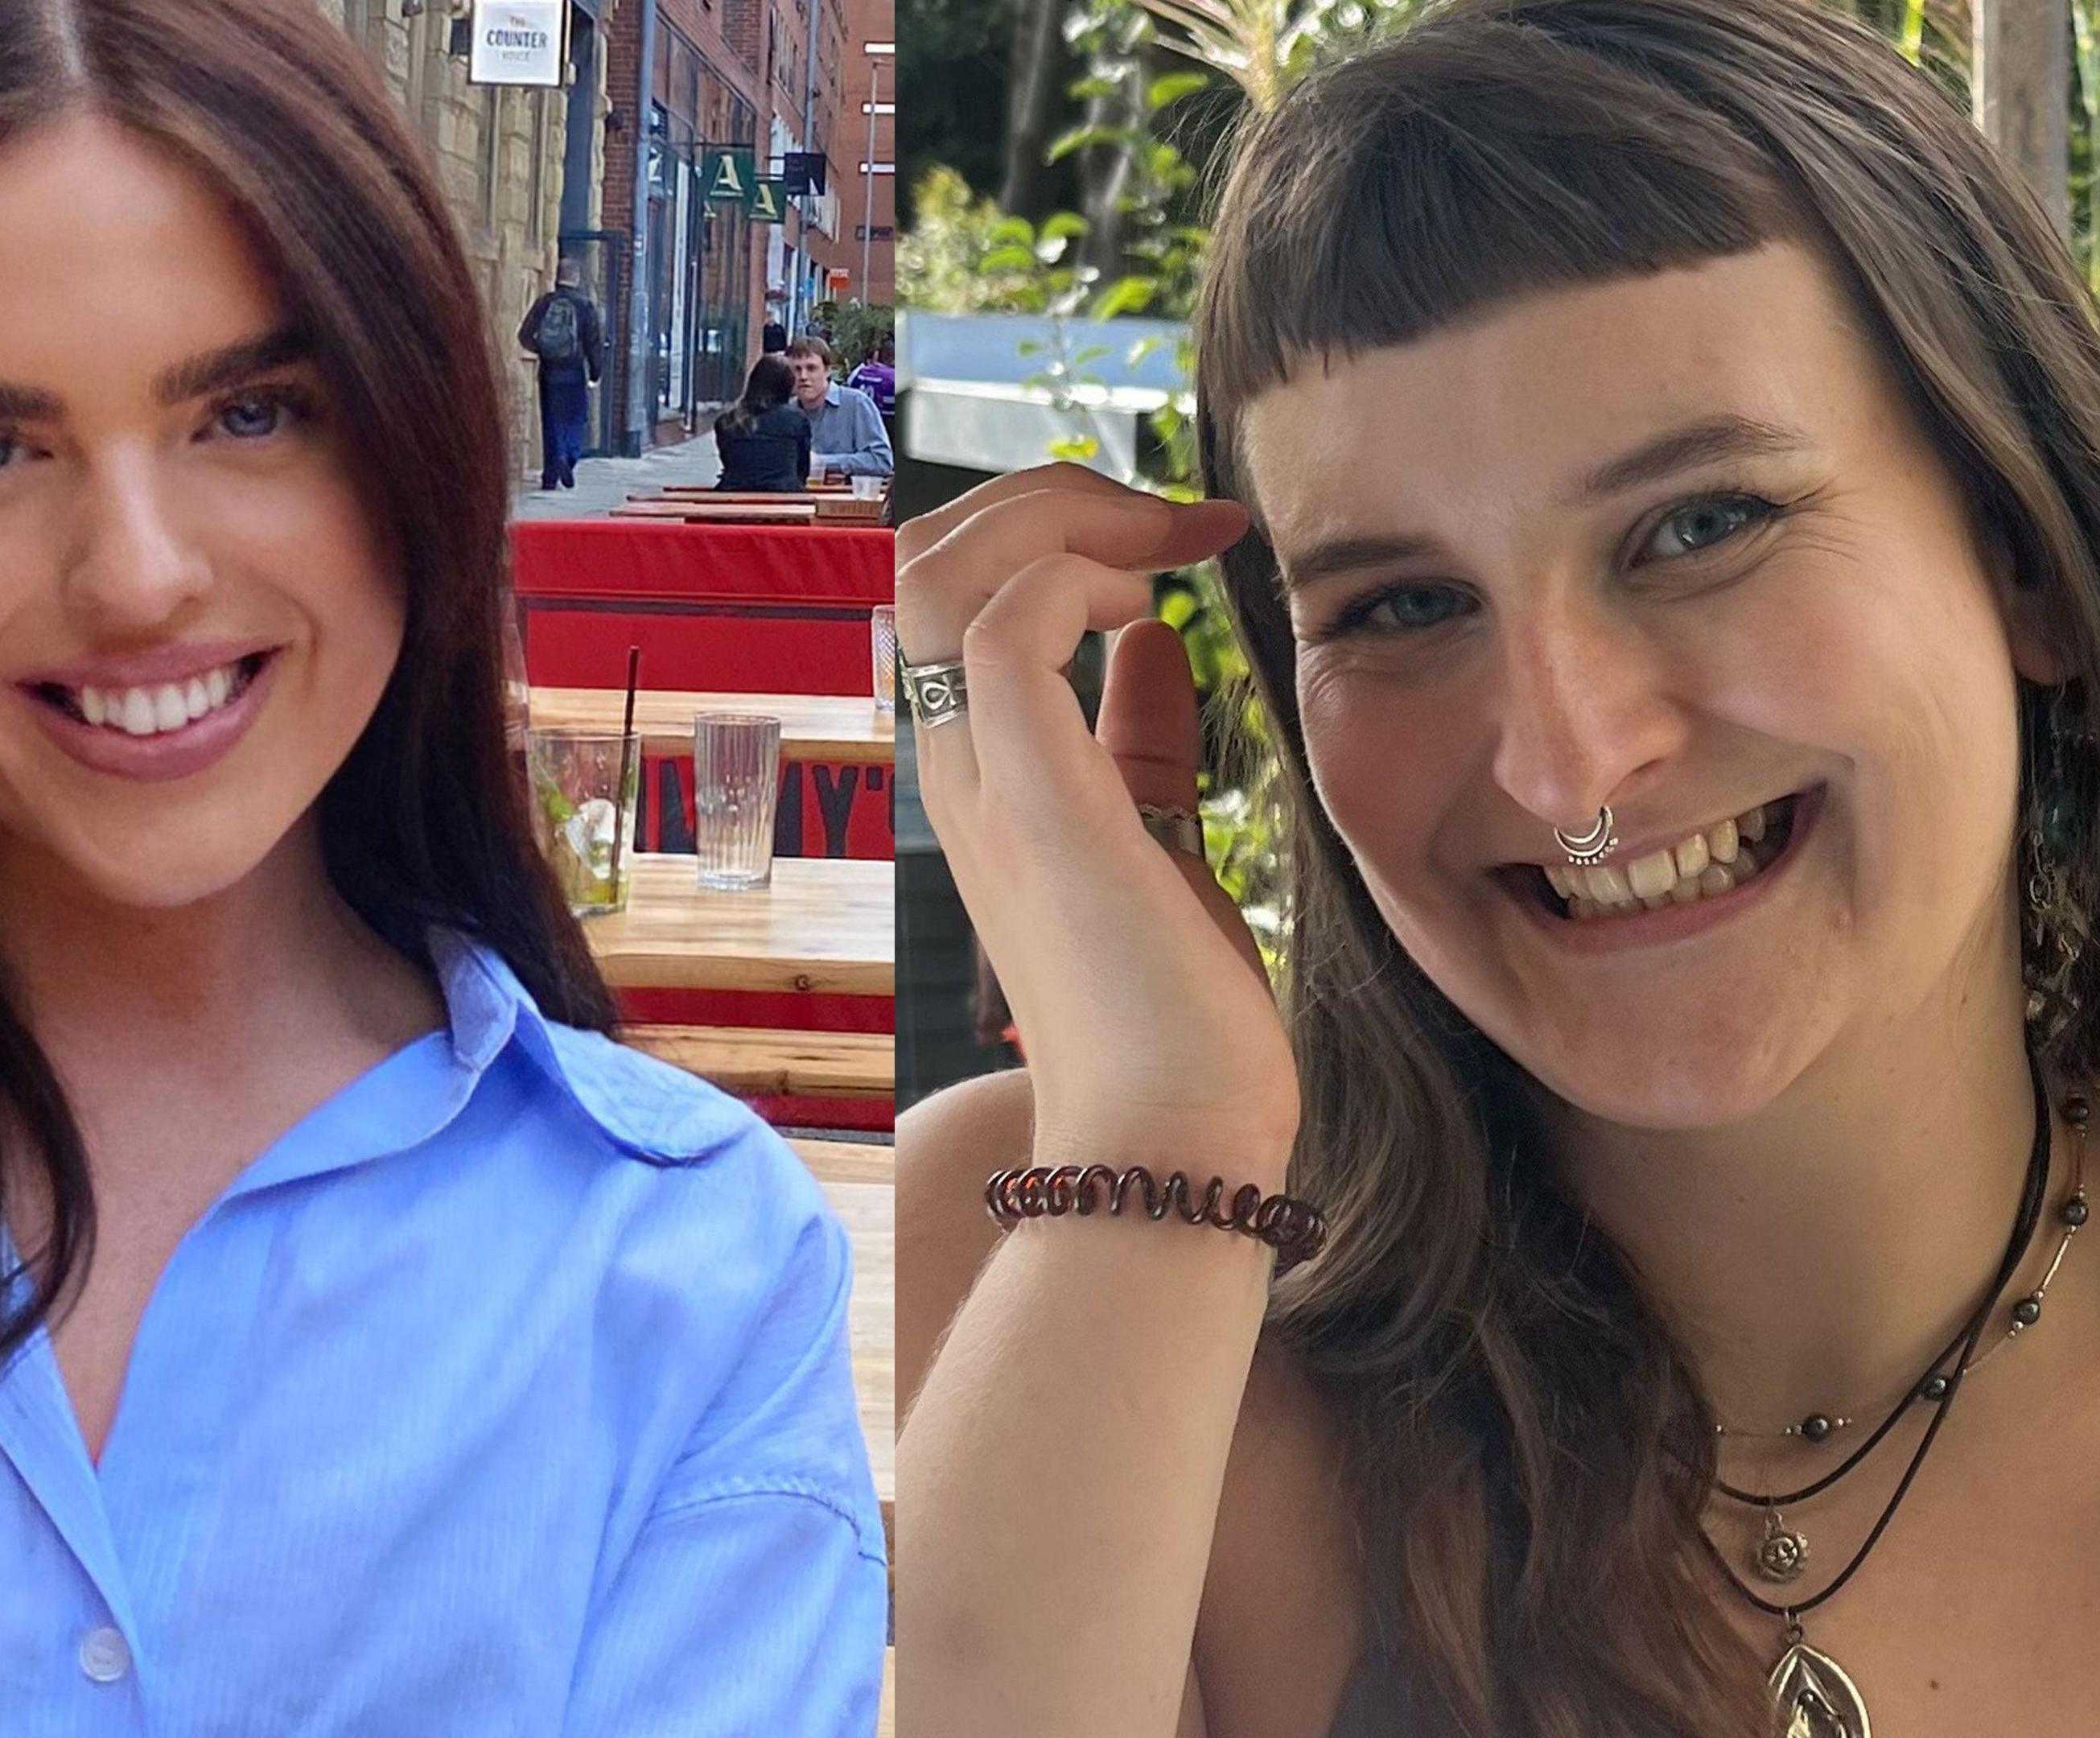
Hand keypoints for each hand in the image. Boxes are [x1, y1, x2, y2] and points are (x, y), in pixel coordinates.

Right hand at [896, 463, 1299, 1183]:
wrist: (1173, 1144)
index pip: (950, 600)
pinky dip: (1076, 582)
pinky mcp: (1034, 802)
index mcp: (982, 776)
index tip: (1178, 543)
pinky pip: (1009, 630)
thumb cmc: (1175, 1023)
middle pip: (920, 558)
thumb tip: (1152, 641)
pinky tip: (1150, 611)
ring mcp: (981, 784)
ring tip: (1156, 543)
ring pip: (940, 570)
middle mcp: (957, 767)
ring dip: (1052, 519)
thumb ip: (1139, 739)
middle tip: (1167, 520)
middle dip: (1042, 498)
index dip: (1047, 533)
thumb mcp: (1159, 842)